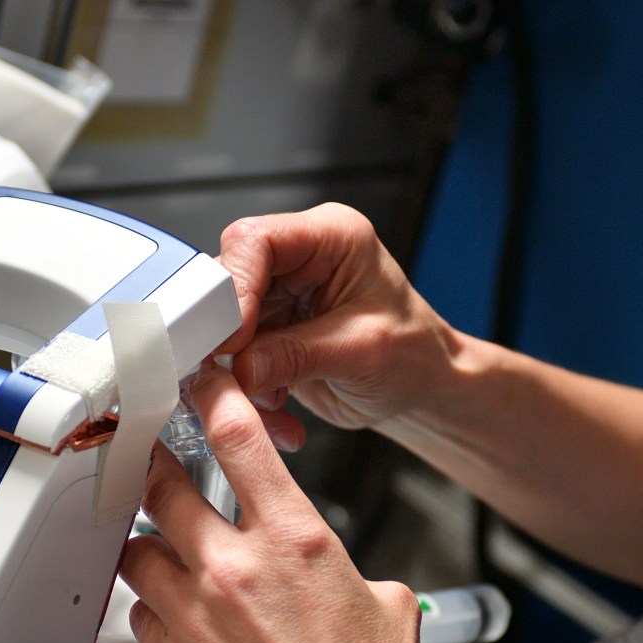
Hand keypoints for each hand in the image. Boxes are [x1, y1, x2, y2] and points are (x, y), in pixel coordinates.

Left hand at [119, 362, 424, 642]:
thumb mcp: (384, 601)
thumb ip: (341, 568)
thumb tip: (331, 573)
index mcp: (295, 539)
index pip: (238, 440)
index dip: (213, 399)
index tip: (200, 384)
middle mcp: (235, 569)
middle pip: (164, 488)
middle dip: (158, 472)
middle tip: (159, 470)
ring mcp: (194, 617)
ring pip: (139, 555)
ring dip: (154, 552)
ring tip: (172, 563)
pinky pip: (142, 620)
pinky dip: (157, 615)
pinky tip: (182, 627)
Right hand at [216, 204, 461, 451]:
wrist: (422, 389)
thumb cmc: (415, 356)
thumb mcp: (362, 352)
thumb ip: (297, 355)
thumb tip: (240, 367)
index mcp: (331, 237)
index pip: (257, 241)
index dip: (234, 286)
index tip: (231, 336)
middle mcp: (299, 258)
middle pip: (228, 279)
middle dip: (227, 335)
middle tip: (232, 374)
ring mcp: (279, 295)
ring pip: (220, 323)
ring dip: (234, 370)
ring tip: (270, 400)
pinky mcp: (267, 331)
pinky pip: (231, 356)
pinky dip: (243, 388)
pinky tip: (275, 405)